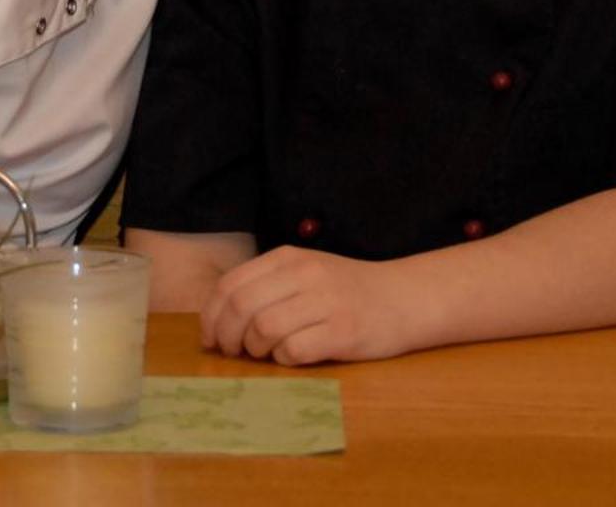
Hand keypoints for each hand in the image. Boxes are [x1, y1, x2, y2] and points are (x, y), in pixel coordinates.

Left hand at [198, 246, 409, 364]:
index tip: (210, 338)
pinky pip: (294, 350)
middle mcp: (305, 274)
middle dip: (227, 336)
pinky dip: (283, 358)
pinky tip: (292, 356)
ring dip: (255, 349)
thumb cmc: (346, 290)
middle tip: (232, 352)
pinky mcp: (343, 332)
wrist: (404, 298)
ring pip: (264, 328)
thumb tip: (218, 319)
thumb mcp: (304, 272)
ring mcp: (326, 302)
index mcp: (288, 257)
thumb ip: (266, 286)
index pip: (231, 284)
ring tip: (265, 353)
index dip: (211, 315)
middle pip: (242, 307)